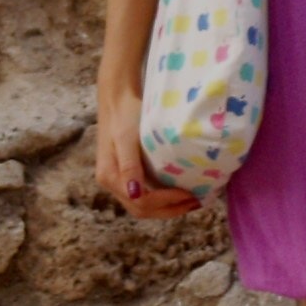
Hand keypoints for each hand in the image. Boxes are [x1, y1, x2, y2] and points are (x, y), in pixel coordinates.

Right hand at [94, 84, 202, 218]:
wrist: (117, 97)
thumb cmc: (124, 114)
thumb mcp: (126, 137)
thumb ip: (129, 166)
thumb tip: (134, 194)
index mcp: (110, 177)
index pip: (141, 202)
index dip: (166, 202)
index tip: (189, 194)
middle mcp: (111, 183)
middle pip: (141, 209)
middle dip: (169, 209)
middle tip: (195, 202)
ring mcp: (118, 180)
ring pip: (142, 206)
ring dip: (166, 207)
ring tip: (190, 201)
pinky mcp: (126, 173)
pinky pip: (144, 194)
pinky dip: (161, 198)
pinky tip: (177, 192)